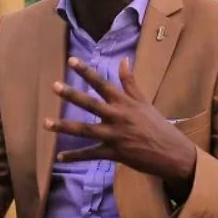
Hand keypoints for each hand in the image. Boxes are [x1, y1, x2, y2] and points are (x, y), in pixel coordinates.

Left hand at [44, 57, 196, 189]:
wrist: (172, 153)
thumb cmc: (157, 125)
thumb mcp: (144, 101)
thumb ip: (130, 82)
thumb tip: (123, 60)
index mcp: (124, 102)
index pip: (102, 83)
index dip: (86, 71)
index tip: (71, 60)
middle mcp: (118, 117)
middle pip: (91, 104)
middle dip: (72, 95)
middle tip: (54, 86)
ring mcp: (115, 136)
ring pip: (85, 130)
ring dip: (64, 127)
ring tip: (46, 123)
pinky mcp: (114, 153)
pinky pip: (91, 154)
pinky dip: (75, 156)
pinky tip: (60, 156)